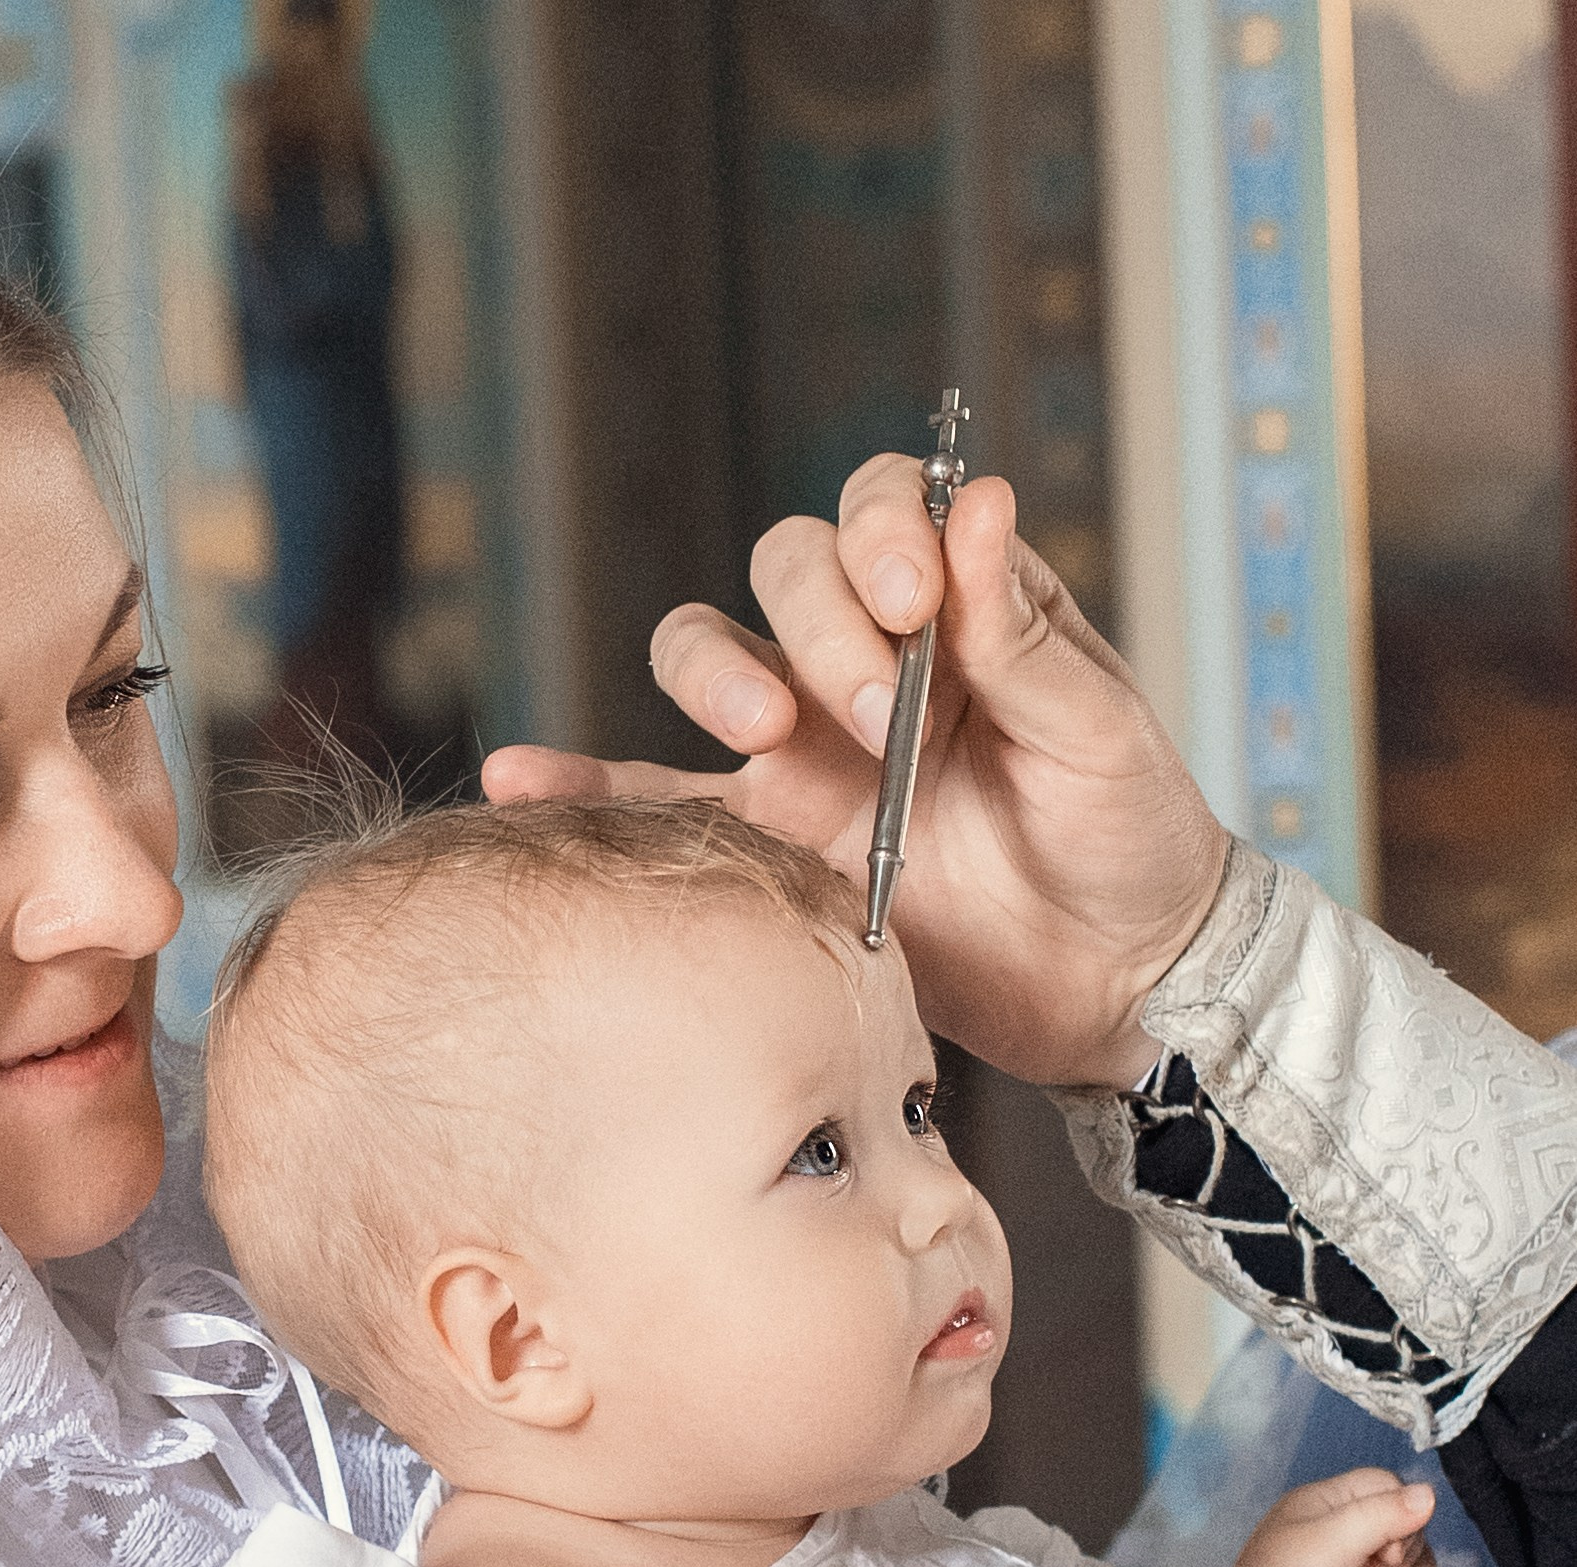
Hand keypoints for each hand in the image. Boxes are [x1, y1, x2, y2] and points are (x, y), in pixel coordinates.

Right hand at [483, 459, 1228, 1086]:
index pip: (883, 510)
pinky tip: (520, 777)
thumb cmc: (1129, 836)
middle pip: (786, 570)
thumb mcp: (1099, 730)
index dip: (882, 530)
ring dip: (716, 673)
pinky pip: (658, 800)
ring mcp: (810, 748)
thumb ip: (1024, 632)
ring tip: (762, 731)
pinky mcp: (772, 840)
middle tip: (876, 708)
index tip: (918, 601)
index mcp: (959, 608)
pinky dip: (585, 785)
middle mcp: (869, 659)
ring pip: (710, 658)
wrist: (1116, 980)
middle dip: (818, 621)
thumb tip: (982, 503)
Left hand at [1231, 1467, 1437, 1566]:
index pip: (1386, 1486)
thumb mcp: (1332, 1545)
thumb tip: (1429, 1494)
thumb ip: (1380, 1515)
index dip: (1400, 1514)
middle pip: (1406, 1525)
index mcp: (1327, 1503)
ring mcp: (1355, 1564)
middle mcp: (1341, 1529)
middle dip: (1409, 1556)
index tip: (1387, 1550)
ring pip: (1412, 1559)